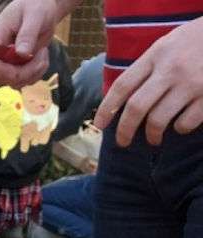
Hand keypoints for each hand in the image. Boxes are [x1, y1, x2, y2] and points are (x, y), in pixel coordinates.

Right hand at [0, 0, 79, 87]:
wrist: (44, 7)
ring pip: (12, 81)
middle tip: (41, 59)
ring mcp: (7, 61)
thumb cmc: (37, 5)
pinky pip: (23, 81)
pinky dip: (36, 74)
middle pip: (0, 75)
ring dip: (32, 74)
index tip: (19, 69)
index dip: (0, 69)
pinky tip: (43, 59)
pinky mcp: (17, 66)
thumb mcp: (35, 15)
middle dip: (22, 73)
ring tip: (44, 55)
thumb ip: (28, 33)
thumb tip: (22, 53)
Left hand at [94, 18, 202, 146]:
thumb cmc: (197, 40)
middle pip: (136, 108)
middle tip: (123, 142)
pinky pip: (185, 123)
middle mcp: (171, 69)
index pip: (122, 85)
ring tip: (153, 138)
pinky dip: (179, 128)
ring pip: (158, 120)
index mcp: (157, 55)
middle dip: (124, 131)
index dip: (106, 109)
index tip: (99, 125)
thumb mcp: (168, 44)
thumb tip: (123, 97)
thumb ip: (148, 67)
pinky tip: (180, 124)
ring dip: (151, 135)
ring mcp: (190, 83)